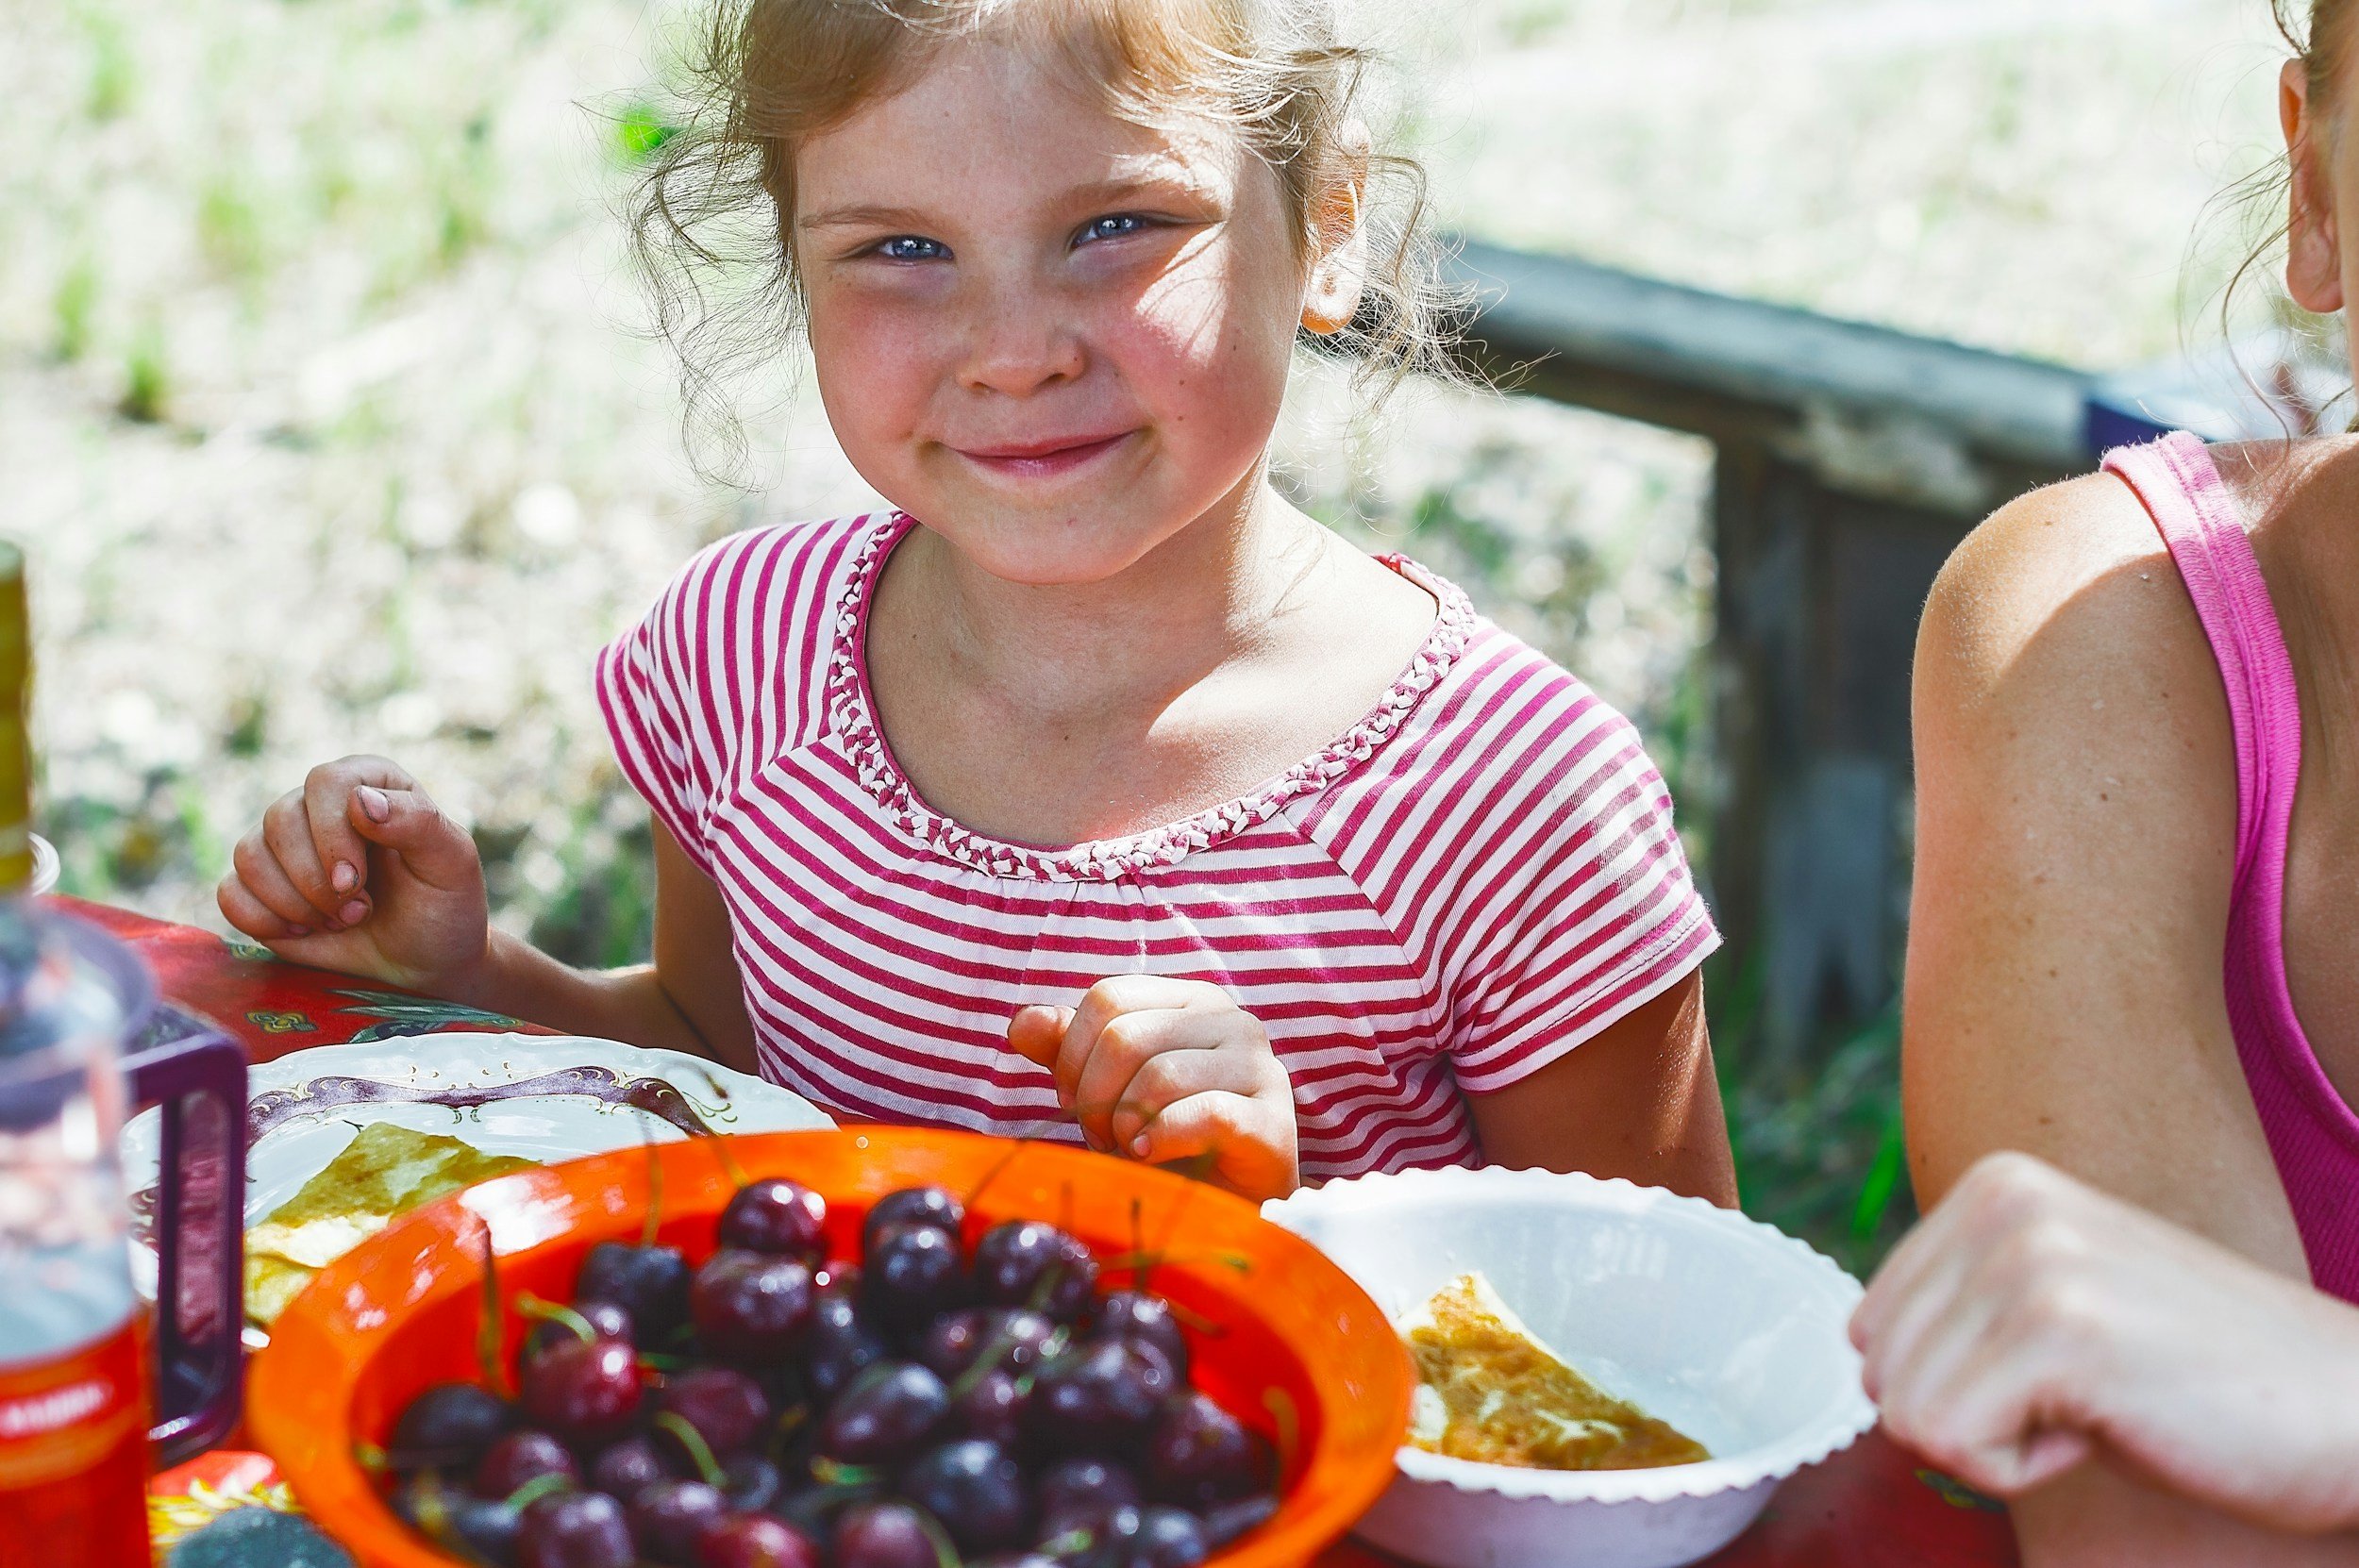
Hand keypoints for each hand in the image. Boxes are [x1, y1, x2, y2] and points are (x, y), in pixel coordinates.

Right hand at [216, 755, 490, 997]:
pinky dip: (263, 920)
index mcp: (369, 782)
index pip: (327, 782)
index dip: (332, 834)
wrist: (426, 961)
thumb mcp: (451, 863)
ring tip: (342, 920)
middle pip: (280, 819)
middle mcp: (319, 805)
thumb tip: (361, 800)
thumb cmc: (444, 906)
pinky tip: (305, 931)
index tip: (354, 882)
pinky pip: (230, 893)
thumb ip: (418, 823)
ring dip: (295, 903)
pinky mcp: (260, 888)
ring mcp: (285, 845)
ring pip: (249, 855)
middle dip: (316, 880)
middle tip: (358, 910)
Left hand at [1007, 976, 1298, 1201]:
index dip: (1073, 1054)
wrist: (1227, 1208)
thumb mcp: (1106, 1089)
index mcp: (1190, 1001)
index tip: (1072, 1101)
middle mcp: (1232, 1021)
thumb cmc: (1163, 1141)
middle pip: (1126, 1036)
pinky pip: (1205, 1114)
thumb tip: (1022, 1023)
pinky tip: (1148, 1156)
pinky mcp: (1273, 1121)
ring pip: (1160, 1076)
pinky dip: (1162, 1140)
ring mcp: (1260, 1068)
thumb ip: (1065, 1050)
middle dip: (1094, 1098)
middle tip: (1100, 1137)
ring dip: (1125, 1126)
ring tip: (1127, 1150)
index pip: (1108, 997)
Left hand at [1852, 1151, 2358, 1532]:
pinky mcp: (2058, 1332)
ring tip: (2100, 1407)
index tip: (2058, 1372)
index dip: (1955, 1383)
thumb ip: (1959, 1302)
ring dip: (1999, 1445)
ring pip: (1904, 1412)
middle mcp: (2000, 1202)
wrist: (2351, 1409)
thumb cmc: (2202, 1379)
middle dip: (1969, 1414)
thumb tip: (1856, 1346)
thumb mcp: (2057, 1298)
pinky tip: (2107, 1430)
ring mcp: (2029, 1259)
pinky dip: (2021, 1472)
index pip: (1868, 1323)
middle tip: (2083, 1396)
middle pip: (1876, 1366)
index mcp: (1993, 1185)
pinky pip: (1950, 1445)